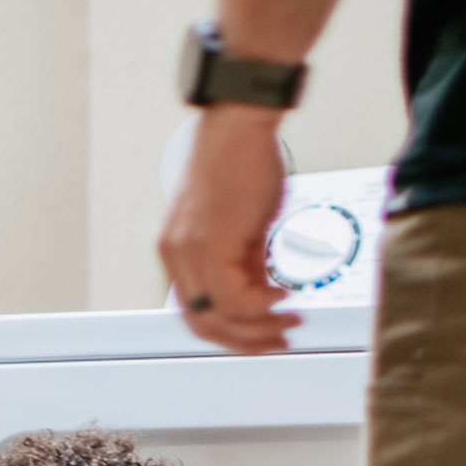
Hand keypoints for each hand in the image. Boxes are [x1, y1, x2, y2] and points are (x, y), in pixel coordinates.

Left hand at [160, 108, 296, 354]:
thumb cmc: (242, 162)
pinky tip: (283, 296)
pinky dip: (262, 305)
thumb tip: (262, 293)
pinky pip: (234, 297)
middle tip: (281, 341)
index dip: (232, 333)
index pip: (197, 313)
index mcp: (177, 252)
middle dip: (246, 342)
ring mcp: (187, 250)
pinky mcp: (208, 243)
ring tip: (290, 320)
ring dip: (260, 327)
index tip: (264, 336)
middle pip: (203, 325)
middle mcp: (174, 254)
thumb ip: (247, 263)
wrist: (239, 123)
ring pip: (219, 317)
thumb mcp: (244, 227)